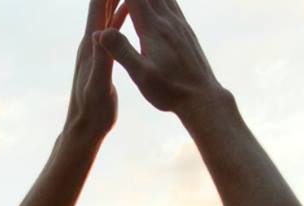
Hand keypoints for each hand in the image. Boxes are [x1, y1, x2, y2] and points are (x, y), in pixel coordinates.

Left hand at [66, 0, 122, 137]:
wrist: (85, 127)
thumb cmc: (92, 111)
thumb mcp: (98, 87)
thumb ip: (99, 61)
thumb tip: (97, 36)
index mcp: (90, 46)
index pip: (97, 8)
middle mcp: (90, 41)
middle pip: (101, 4)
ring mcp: (96, 47)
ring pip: (108, 12)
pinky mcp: (102, 54)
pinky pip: (113, 26)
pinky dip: (121, 13)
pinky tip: (130, 5)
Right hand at [99, 0, 226, 116]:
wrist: (201, 97)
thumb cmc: (169, 90)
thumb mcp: (141, 75)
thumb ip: (122, 51)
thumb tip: (101, 32)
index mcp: (153, 30)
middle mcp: (167, 21)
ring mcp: (179, 23)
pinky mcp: (186, 30)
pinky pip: (172, 3)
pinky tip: (158, 1)